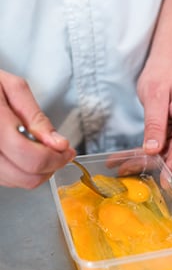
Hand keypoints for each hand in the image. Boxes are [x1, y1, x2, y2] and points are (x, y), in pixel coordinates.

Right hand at [0, 70, 73, 187]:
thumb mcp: (12, 87)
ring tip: (42, 151)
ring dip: (37, 172)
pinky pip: (3, 179)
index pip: (30, 156)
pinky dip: (20, 172)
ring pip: (15, 182)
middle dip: (50, 167)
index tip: (67, 150)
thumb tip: (58, 144)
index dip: (56, 158)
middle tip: (60, 153)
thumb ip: (36, 117)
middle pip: (24, 175)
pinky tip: (24, 155)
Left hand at [137, 65, 171, 173]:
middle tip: (133, 173)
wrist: (164, 66)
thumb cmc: (163, 74)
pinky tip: (127, 160)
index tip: (165, 180)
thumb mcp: (155, 95)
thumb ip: (155, 123)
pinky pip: (161, 147)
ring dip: (146, 160)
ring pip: (167, 152)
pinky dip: (145, 153)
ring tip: (123, 167)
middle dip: (156, 164)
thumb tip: (153, 149)